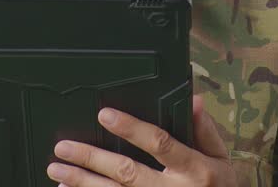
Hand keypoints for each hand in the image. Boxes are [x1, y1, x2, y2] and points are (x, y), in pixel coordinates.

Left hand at [46, 95, 235, 186]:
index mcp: (194, 169)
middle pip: (127, 172)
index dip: (131, 129)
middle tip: (64, 147)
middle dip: (92, 159)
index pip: (159, 144)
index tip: (105, 115)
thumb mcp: (221, 158)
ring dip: (82, 183)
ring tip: (56, 170)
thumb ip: (205, 130)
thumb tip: (193, 100)